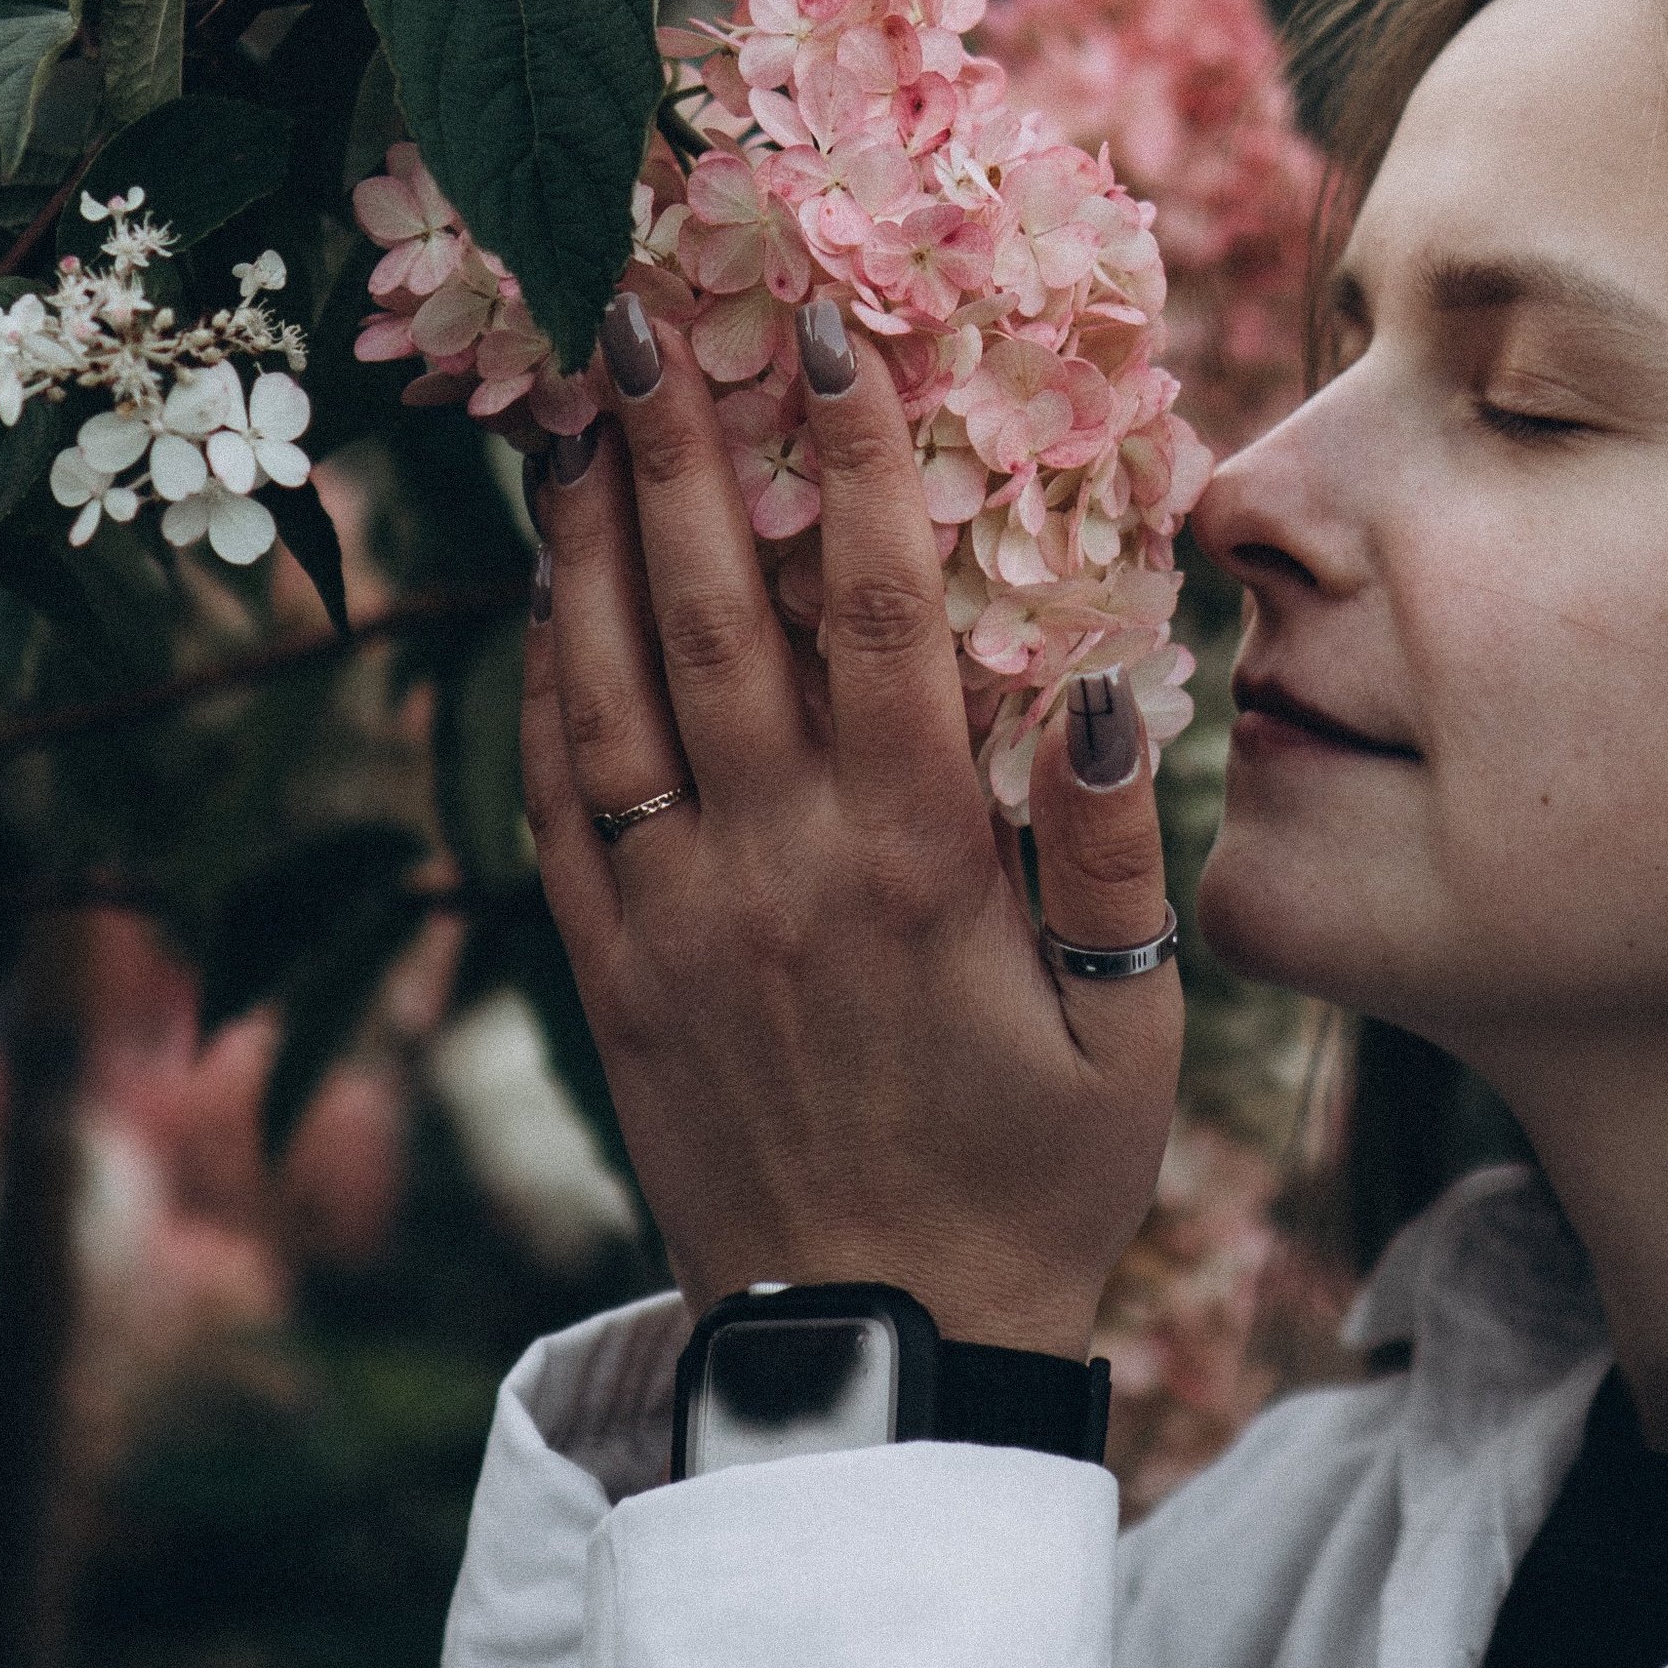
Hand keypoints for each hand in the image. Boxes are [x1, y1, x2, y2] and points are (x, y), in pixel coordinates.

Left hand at [520, 271, 1182, 1357]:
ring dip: (580, 536)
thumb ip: (1111, 858)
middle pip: (707, 611)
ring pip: (605, 686)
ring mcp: (671, 917)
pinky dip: (538, 683)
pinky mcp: (608, 973)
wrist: (876, 1359)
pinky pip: (555, 799)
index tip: (830, 336)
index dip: (851, 463)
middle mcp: (771, 867)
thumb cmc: (1033, 1183)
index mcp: (910, 865)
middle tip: (636, 307)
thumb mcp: (1128, 1035)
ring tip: (567, 409)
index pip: (873, 614)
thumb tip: (1084, 689)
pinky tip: (538, 593)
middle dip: (673, 445)